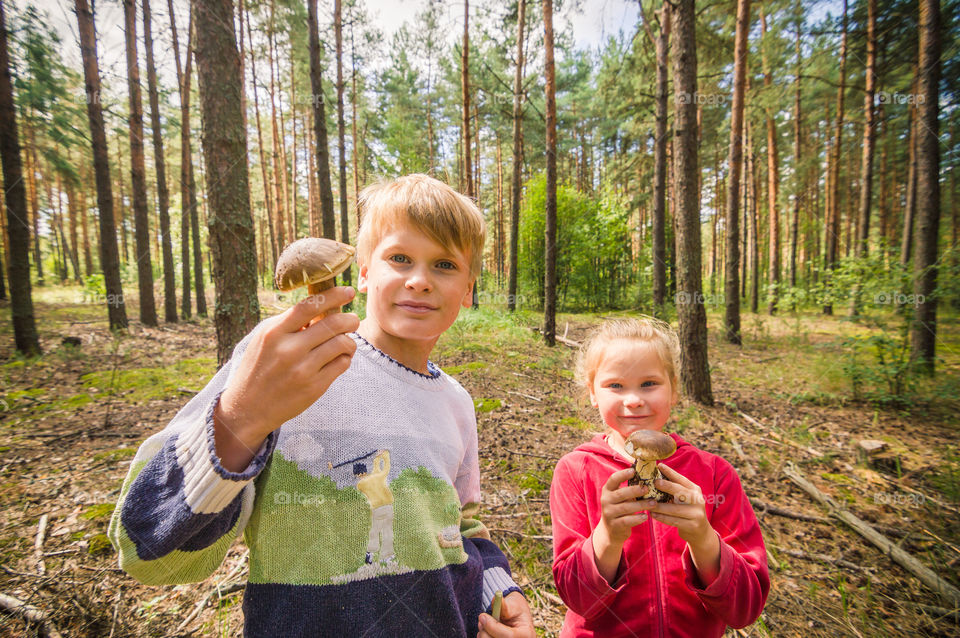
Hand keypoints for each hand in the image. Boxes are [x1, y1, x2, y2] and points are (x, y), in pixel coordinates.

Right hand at [214, 287, 358, 470]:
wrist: (247, 408)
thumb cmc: (258, 368)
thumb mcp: (265, 339)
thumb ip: (290, 323)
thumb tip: (324, 306)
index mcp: (274, 332)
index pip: (310, 305)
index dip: (334, 295)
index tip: (348, 292)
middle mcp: (289, 350)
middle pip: (333, 324)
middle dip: (350, 319)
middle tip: (352, 320)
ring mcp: (303, 370)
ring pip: (343, 343)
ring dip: (350, 340)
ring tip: (346, 342)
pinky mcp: (314, 387)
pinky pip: (342, 364)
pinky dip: (345, 358)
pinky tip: (339, 358)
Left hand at [477, 592, 534, 637]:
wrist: (514, 616)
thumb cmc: (515, 609)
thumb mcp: (513, 604)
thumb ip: (504, 605)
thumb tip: (496, 599)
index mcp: (526, 634)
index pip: (509, 636)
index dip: (493, 627)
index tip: (483, 616)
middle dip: (486, 631)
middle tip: (482, 618)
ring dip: (483, 633)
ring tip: (484, 622)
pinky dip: (483, 636)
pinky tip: (486, 630)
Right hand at [597, 467, 650, 544]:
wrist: (611, 531)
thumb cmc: (620, 509)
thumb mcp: (620, 498)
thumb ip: (628, 489)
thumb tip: (646, 476)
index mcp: (607, 490)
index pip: (613, 479)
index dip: (623, 474)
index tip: (634, 470)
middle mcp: (606, 500)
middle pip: (620, 494)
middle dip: (634, 490)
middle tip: (647, 489)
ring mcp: (609, 513)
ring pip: (626, 508)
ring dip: (641, 505)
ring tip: (653, 503)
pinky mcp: (614, 525)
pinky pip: (627, 521)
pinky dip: (637, 518)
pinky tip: (646, 516)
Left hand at [638, 463, 720, 583]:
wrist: (701, 532)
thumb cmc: (687, 511)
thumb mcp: (685, 499)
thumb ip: (674, 490)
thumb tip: (655, 478)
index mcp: (695, 490)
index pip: (682, 479)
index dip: (670, 472)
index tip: (659, 466)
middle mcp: (698, 500)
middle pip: (681, 491)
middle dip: (668, 486)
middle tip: (655, 482)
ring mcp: (696, 513)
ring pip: (675, 508)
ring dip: (660, 506)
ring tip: (648, 504)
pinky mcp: (693, 525)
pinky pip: (674, 520)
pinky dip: (662, 517)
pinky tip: (652, 515)